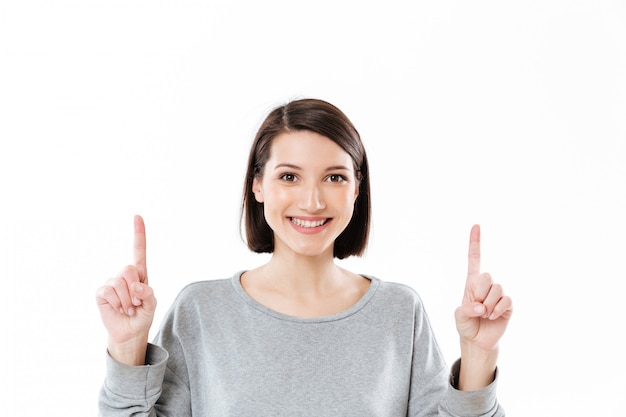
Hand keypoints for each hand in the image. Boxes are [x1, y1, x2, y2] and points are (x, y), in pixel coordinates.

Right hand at [95, 215, 156, 364]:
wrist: (130, 332)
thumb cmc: (142, 315)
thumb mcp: (151, 305)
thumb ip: (148, 293)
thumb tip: (135, 285)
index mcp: (140, 274)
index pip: (139, 250)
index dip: (138, 233)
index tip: (137, 216)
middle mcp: (125, 275)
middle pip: (129, 269)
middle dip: (134, 289)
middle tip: (135, 303)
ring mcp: (112, 282)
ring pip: (119, 283)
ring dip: (126, 301)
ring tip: (128, 308)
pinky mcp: (102, 292)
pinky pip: (108, 291)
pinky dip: (116, 303)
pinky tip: (118, 309)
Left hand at [454, 225, 511, 389]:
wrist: (478, 341)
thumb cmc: (466, 325)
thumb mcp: (459, 317)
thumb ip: (466, 309)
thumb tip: (481, 306)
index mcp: (472, 283)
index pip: (474, 259)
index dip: (475, 242)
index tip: (476, 225)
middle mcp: (486, 286)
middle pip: (487, 276)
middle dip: (480, 292)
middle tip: (477, 306)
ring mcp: (498, 295)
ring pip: (497, 289)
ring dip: (489, 305)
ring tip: (484, 315)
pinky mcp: (508, 305)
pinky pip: (506, 300)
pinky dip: (498, 309)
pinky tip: (493, 317)